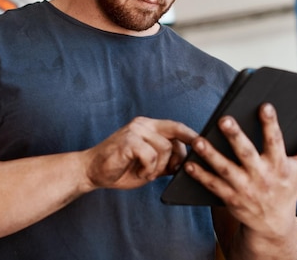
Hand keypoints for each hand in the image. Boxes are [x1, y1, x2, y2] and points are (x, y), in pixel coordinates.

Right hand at [83, 117, 197, 189]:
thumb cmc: (121, 168)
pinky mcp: (128, 141)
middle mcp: (142, 124)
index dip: (191, 135)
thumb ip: (166, 160)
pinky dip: (147, 169)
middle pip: (174, 140)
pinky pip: (150, 156)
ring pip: (164, 149)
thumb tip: (189, 162)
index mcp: (148, 126)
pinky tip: (138, 172)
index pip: (176, 126)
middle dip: (173, 160)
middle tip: (161, 172)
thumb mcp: (150, 165)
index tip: (204, 144)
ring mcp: (134, 131)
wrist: (92, 171)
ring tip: (144, 172)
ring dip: (157, 168)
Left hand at [184, 103, 296, 237]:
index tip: (265, 105)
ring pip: (225, 169)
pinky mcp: (230, 198)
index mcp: (280, 166)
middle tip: (224, 118)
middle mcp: (262, 177)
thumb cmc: (287, 189)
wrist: (273, 226)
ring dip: (210, 155)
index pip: (275, 141)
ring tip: (198, 140)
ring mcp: (244, 188)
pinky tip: (188, 164)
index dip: (271, 124)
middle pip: (247, 154)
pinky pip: (212, 185)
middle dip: (235, 136)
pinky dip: (200, 175)